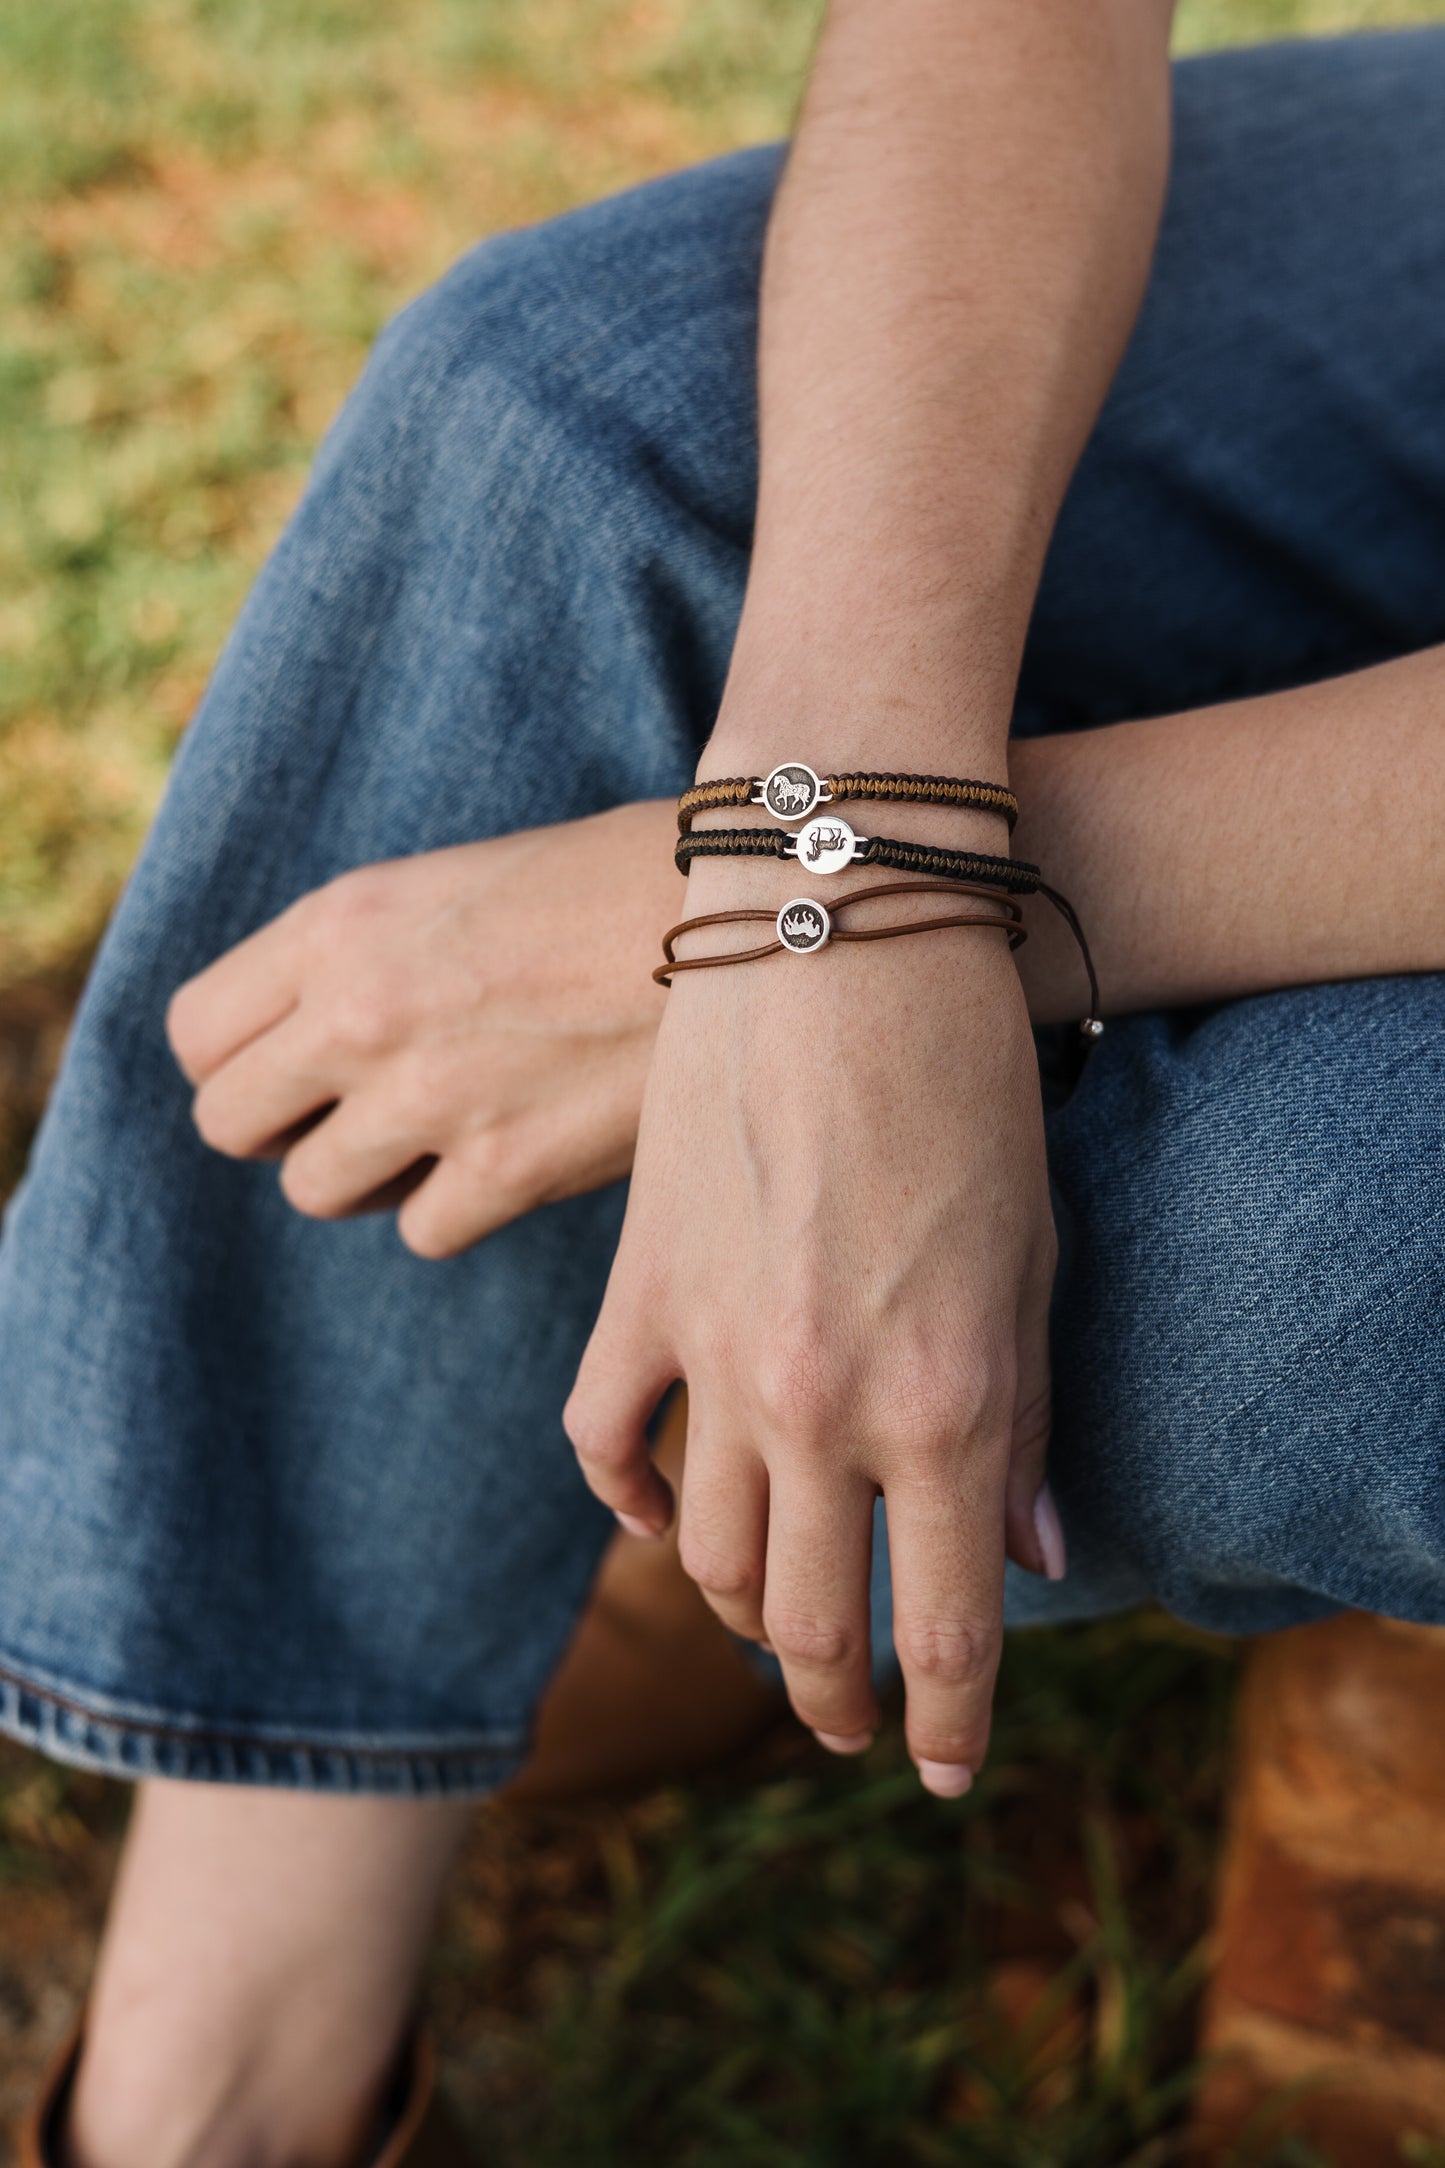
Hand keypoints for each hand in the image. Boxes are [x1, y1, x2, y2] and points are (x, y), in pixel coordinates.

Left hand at [167, 804, 681, 1257]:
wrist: (755, 915)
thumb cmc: (617, 881)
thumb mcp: (455, 883)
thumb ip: (365, 956)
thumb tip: (310, 1039)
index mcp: (341, 924)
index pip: (197, 1033)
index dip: (236, 1057)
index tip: (289, 1062)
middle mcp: (361, 1014)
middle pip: (230, 1123)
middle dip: (283, 1124)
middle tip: (351, 1107)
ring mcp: (430, 1101)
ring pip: (316, 1190)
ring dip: (368, 1171)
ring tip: (444, 1123)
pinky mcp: (507, 1173)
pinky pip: (422, 1230)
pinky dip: (459, 1205)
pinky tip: (515, 1150)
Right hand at [565, 863, 1064, 1795]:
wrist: (836, 933)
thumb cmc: (968, 1085)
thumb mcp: (1033, 1261)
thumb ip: (1021, 1424)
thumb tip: (1031, 1558)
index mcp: (943, 1404)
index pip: (943, 1627)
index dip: (945, 1722)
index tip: (938, 1769)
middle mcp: (818, 1405)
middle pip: (803, 1619)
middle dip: (836, 1698)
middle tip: (853, 1724)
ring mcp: (711, 1354)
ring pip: (697, 1554)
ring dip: (736, 1618)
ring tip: (769, 1632)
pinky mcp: (636, 1292)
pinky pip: (601, 1438)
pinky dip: (626, 1499)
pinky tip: (654, 1521)